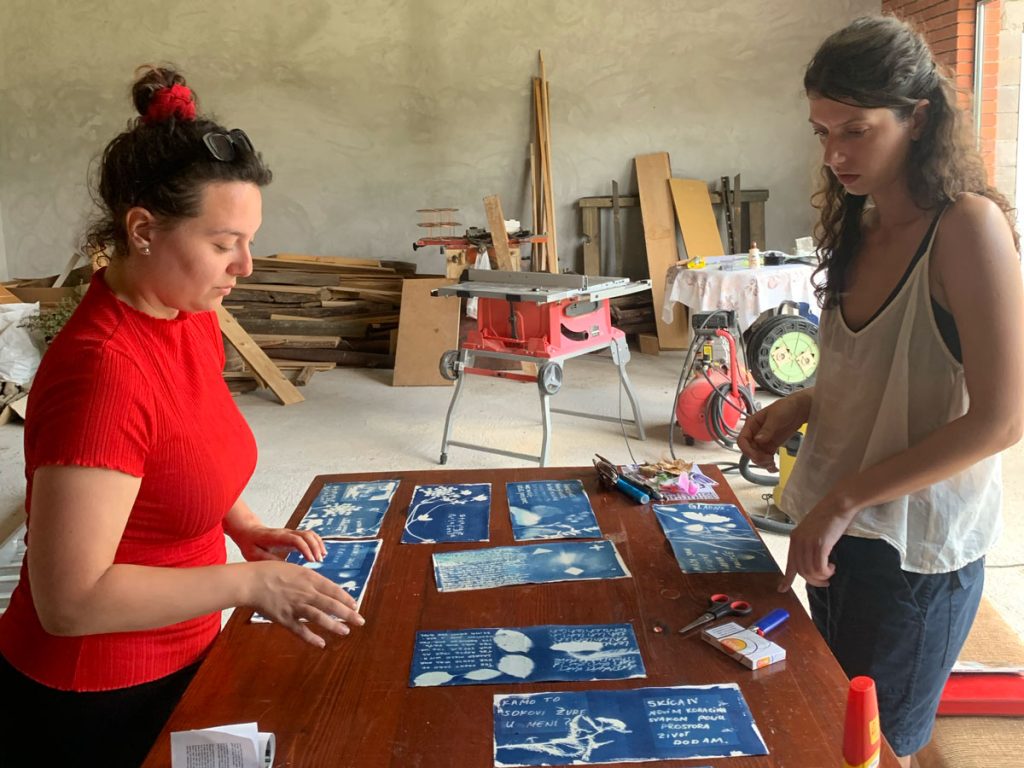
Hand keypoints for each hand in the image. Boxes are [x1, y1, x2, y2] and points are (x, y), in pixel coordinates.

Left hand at [231, 525, 326, 563]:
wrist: (249, 532)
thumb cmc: (251, 544)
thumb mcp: (254, 555)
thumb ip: (268, 560)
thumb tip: (284, 567)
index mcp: (277, 537)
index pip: (296, 539)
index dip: (305, 548)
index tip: (311, 560)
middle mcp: (287, 533)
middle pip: (306, 535)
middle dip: (315, 547)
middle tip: (319, 560)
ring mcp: (291, 533)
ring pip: (310, 534)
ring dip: (318, 544)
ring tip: (322, 557)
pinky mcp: (293, 536)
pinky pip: (309, 536)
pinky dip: (316, 543)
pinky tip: (319, 552)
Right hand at [248, 560, 364, 647]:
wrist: (252, 581)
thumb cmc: (272, 572)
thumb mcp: (296, 569)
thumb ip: (310, 580)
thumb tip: (325, 589)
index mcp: (309, 578)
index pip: (333, 590)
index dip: (346, 599)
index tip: (355, 605)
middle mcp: (305, 592)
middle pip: (331, 604)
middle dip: (348, 613)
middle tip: (360, 621)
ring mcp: (295, 606)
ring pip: (319, 617)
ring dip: (334, 626)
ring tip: (346, 632)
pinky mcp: (284, 618)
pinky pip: (300, 630)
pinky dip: (311, 638)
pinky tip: (321, 644)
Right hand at [737, 392, 810, 470]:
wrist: (801, 409)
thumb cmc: (786, 407)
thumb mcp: (776, 416)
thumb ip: (767, 429)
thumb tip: (758, 440)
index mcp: (752, 424)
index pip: (742, 440)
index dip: (746, 449)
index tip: (756, 456)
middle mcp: (755, 434)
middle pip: (749, 450)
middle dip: (756, 458)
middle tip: (768, 460)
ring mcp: (763, 441)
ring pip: (757, 456)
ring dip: (762, 462)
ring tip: (772, 465)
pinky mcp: (771, 446)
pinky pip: (766, 457)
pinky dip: (769, 464)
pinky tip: (774, 468)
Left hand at [778, 489, 856, 590]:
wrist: (838, 504)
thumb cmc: (829, 518)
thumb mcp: (813, 532)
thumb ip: (808, 545)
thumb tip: (812, 563)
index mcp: (794, 538)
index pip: (789, 562)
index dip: (786, 578)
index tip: (782, 589)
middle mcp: (798, 541)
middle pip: (802, 571)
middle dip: (814, 580)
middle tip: (825, 581)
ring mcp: (808, 543)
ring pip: (811, 571)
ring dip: (822, 576)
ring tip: (830, 572)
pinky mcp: (820, 544)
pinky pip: (820, 567)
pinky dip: (826, 572)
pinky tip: (832, 566)